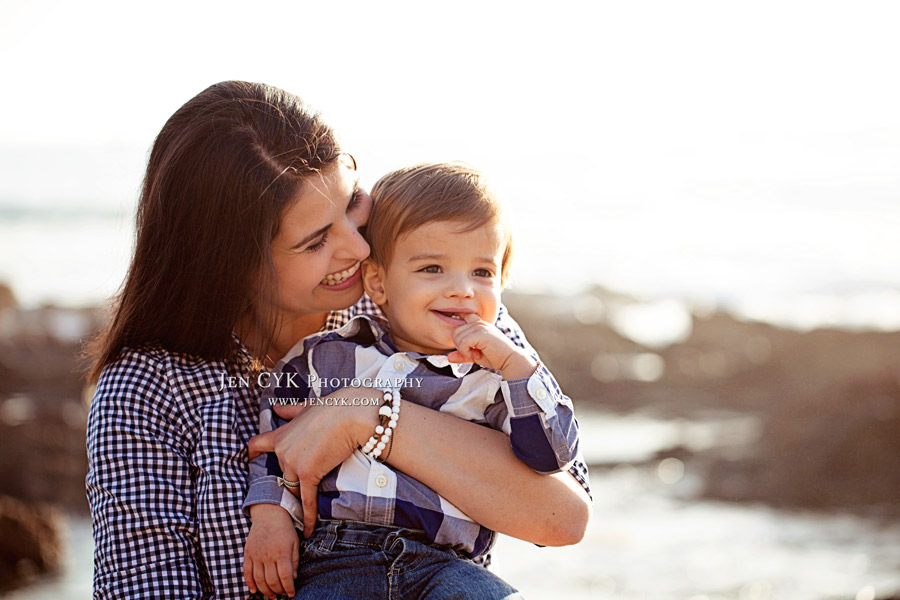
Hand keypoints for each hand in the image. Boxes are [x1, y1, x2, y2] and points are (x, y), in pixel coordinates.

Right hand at [243, 504, 298, 598]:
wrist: (269, 514)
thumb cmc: (285, 529)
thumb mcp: (295, 542)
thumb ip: (295, 560)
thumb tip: (293, 578)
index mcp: (282, 552)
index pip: (285, 577)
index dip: (288, 588)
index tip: (291, 594)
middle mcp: (268, 555)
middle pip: (271, 581)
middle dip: (278, 591)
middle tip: (282, 594)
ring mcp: (256, 555)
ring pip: (259, 580)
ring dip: (265, 591)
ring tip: (271, 595)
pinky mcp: (248, 554)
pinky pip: (247, 572)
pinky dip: (249, 583)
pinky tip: (254, 590)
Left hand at [248, 387, 380, 536]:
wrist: (352, 414)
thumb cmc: (334, 407)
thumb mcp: (307, 407)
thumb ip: (290, 411)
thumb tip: (276, 408)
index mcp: (282, 434)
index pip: (257, 444)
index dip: (253, 454)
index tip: (251, 460)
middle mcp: (283, 449)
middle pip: (281, 474)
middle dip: (291, 483)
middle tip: (298, 496)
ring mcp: (293, 462)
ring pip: (293, 489)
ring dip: (298, 502)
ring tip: (300, 519)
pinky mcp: (308, 473)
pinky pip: (306, 499)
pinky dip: (307, 516)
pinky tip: (308, 530)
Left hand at [447, 314, 537, 379]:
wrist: (509, 360)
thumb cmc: (495, 357)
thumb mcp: (475, 355)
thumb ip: (462, 354)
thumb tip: (448, 357)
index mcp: (478, 323)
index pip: (462, 316)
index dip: (458, 327)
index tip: (463, 339)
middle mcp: (479, 322)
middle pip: (455, 332)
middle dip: (461, 346)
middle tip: (474, 352)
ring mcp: (480, 326)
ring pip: (458, 337)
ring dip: (465, 350)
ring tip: (477, 353)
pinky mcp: (481, 333)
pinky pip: (463, 342)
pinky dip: (467, 352)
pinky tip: (477, 354)